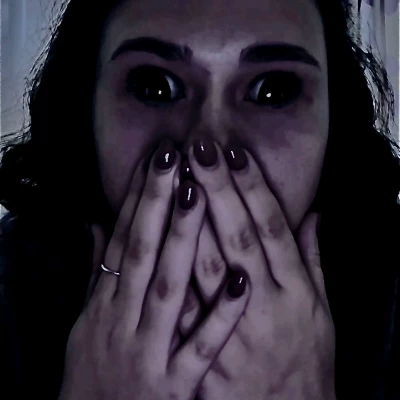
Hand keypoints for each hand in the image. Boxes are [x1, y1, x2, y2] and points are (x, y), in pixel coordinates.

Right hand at [58, 139, 250, 399]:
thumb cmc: (95, 374)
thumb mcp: (87, 323)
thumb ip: (97, 275)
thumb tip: (98, 226)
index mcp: (105, 304)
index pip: (124, 239)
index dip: (138, 197)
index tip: (156, 159)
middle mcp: (122, 321)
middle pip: (143, 252)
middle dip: (158, 202)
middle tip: (175, 158)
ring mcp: (148, 352)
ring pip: (168, 288)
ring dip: (182, 241)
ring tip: (198, 195)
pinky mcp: (171, 388)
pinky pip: (199, 349)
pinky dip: (217, 316)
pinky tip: (238, 282)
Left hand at [176, 140, 335, 399]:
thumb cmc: (307, 363)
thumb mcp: (323, 314)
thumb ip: (314, 262)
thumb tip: (313, 216)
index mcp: (297, 292)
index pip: (271, 228)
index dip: (252, 189)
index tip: (234, 153)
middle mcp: (267, 306)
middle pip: (237, 238)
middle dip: (216, 190)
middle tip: (198, 149)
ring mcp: (234, 330)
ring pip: (206, 268)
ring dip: (187, 221)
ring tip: (172, 179)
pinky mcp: (206, 354)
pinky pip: (184, 310)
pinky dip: (168, 271)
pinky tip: (154, 240)